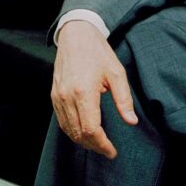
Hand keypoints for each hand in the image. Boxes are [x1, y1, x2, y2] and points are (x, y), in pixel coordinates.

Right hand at [51, 20, 137, 158]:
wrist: (76, 35)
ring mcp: (58, 97)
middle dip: (94, 146)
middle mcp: (67, 97)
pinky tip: (84, 132)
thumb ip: (124, 99)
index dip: (102, 144)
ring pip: (68, 130)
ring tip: (98, 144)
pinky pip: (61, 121)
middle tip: (108, 150)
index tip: (112, 151)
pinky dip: (73, 131)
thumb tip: (131, 121)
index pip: (91, 129)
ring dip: (83, 141)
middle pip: (78, 133)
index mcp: (84, 92)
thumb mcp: (116, 73)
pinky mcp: (54, 95)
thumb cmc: (97, 52)